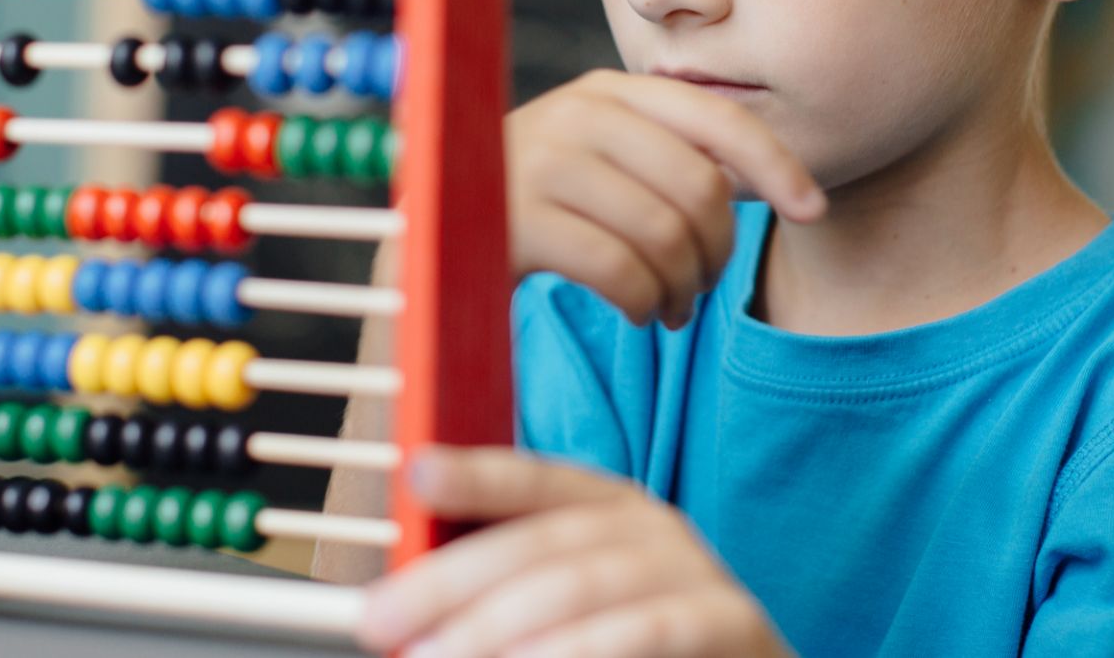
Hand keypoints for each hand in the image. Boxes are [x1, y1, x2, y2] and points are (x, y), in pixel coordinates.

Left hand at [358, 447, 793, 657]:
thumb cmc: (638, 648)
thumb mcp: (572, 610)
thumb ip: (506, 598)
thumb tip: (409, 608)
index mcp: (609, 509)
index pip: (537, 481)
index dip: (479, 474)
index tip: (418, 475)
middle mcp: (652, 528)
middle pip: (543, 541)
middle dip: (453, 582)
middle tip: (382, 620)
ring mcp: (697, 572)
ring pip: (584, 586)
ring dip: (500, 629)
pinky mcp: (731, 620)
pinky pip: (650, 631)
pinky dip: (584, 651)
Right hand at [507, 70, 825, 329]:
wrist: (432, 241)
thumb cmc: (538, 208)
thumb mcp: (604, 161)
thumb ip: (668, 156)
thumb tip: (779, 183)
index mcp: (610, 91)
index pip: (719, 118)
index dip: (778, 164)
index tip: (813, 210)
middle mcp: (577, 112)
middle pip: (700, 186)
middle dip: (719, 251)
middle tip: (702, 288)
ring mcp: (541, 161)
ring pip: (666, 232)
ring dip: (685, 288)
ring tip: (673, 308)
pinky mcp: (515, 219)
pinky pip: (621, 270)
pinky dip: (646, 303)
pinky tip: (641, 313)